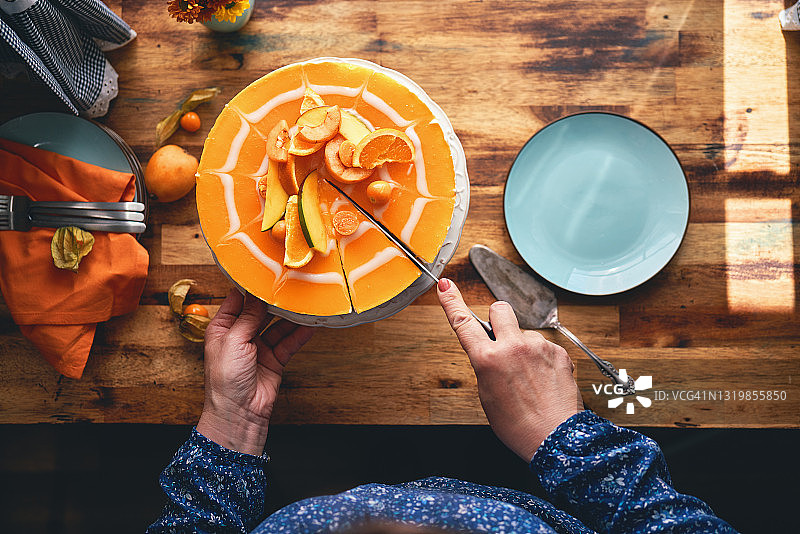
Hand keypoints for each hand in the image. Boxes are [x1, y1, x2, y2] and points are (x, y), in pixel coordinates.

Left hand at [197, 289, 313, 454]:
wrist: (238, 415)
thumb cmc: (225, 382)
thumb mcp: (233, 341)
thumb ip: (248, 317)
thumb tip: (258, 296)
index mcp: (222, 329)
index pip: (236, 301)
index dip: (250, 288)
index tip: (265, 273)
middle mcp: (240, 337)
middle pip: (260, 312)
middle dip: (274, 301)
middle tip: (290, 285)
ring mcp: (258, 349)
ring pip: (277, 327)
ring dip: (290, 317)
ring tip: (304, 303)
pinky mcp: (274, 360)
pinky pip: (289, 343)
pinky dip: (299, 334)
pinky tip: (310, 324)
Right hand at [437, 278, 582, 461]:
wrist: (555, 438)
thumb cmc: (519, 425)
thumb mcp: (487, 396)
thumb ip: (487, 366)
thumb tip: (492, 354)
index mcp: (487, 360)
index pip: (463, 323)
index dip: (452, 302)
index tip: (447, 286)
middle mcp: (513, 347)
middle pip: (500, 308)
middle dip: (499, 319)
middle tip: (503, 339)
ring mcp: (538, 346)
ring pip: (525, 333)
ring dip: (524, 348)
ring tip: (530, 378)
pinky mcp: (558, 351)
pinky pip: (544, 347)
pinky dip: (543, 360)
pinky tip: (544, 381)